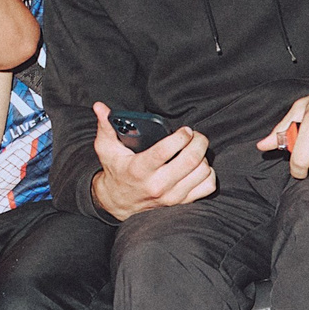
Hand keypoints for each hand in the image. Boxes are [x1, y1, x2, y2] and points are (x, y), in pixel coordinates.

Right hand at [90, 102, 213, 218]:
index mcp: (139, 169)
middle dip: (198, 142)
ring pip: (201, 173)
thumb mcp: (106, 148)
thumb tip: (100, 107)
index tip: (184, 130)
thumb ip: (105, 126)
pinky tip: (199, 166)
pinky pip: (206, 187)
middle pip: (190, 161)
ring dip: (203, 157)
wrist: (119, 202)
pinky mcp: (181, 202)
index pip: (165, 151)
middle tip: (195, 135)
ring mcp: (171, 196)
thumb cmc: (116, 170)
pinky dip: (208, 174)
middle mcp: (157, 185)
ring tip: (196, 148)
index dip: (180, 137)